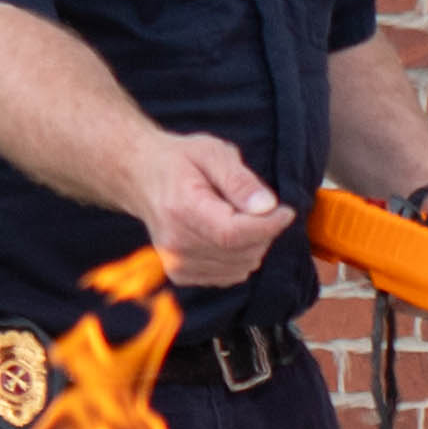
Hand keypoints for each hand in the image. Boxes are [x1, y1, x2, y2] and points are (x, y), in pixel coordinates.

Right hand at [132, 133, 288, 292]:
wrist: (141, 178)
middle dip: (263, 232)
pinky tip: (227, 234)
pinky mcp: (181, 275)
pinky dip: (239, 258)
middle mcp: (176, 243)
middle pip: (242, 253)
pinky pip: (229, 275)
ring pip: (240, 267)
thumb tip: (267, 206)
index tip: (286, 211)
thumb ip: (240, 180)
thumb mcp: (212, 152)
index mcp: (182, 209)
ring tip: (237, 217)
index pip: (234, 233)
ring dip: (252, 245)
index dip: (268, 226)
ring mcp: (177, 263)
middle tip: (258, 206)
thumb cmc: (179, 161)